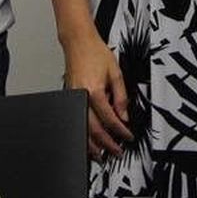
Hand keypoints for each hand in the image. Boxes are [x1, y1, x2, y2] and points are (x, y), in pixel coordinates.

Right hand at [63, 33, 133, 158]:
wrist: (78, 43)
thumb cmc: (96, 53)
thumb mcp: (116, 73)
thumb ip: (121, 96)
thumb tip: (124, 116)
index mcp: (94, 91)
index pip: (110, 118)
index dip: (120, 130)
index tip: (127, 137)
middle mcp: (81, 97)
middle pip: (94, 129)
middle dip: (106, 144)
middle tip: (116, 151)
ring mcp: (73, 99)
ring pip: (82, 129)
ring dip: (92, 145)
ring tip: (101, 154)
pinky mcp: (69, 98)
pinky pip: (76, 121)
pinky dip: (83, 134)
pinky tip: (89, 140)